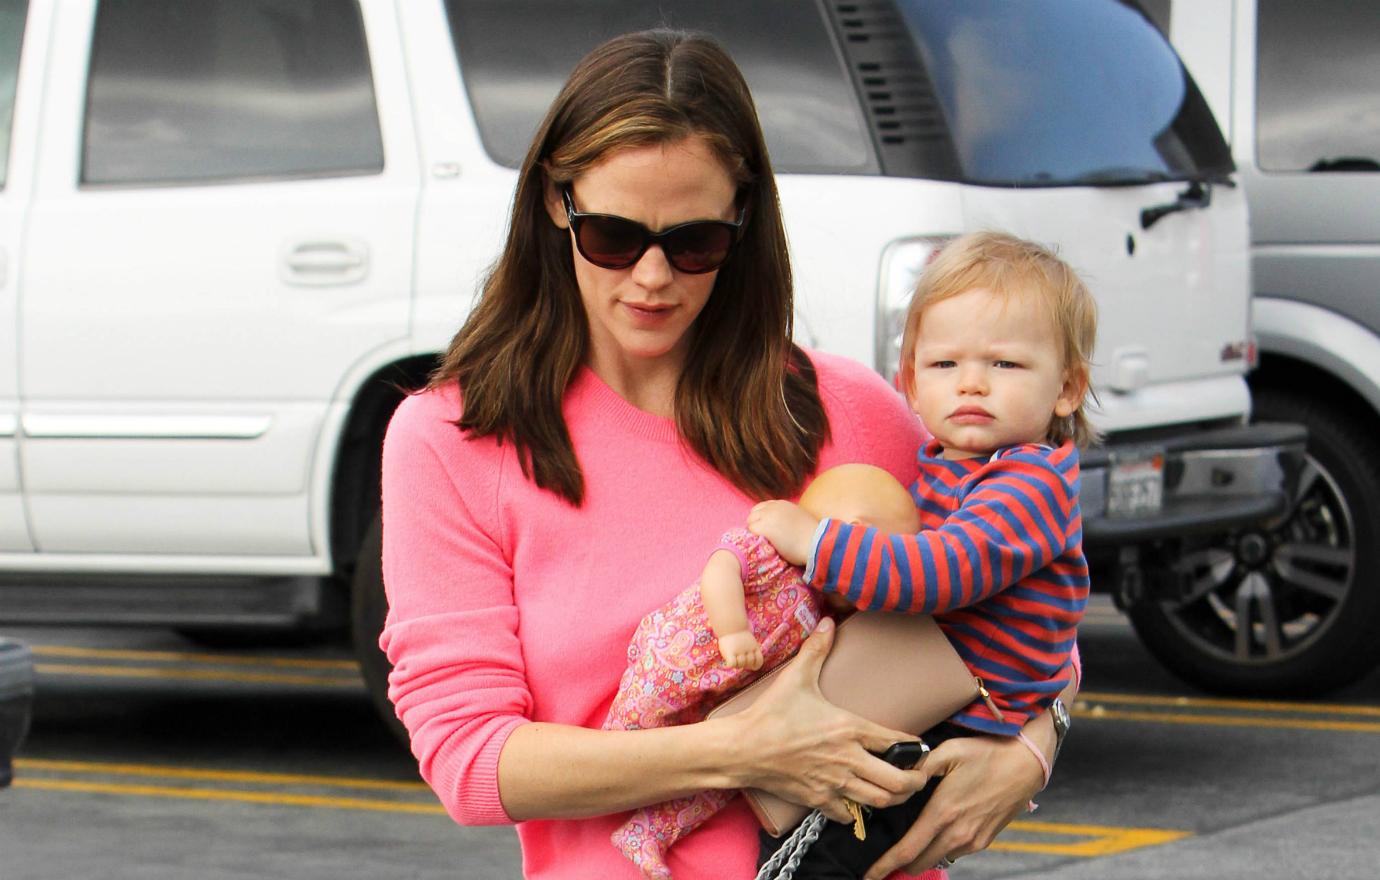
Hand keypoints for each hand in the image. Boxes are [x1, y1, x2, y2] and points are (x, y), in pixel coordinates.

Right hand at [723, 619, 927, 824]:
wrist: (743, 748)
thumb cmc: (771, 714)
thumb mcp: (797, 677)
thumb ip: (816, 649)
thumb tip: (828, 621)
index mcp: (850, 729)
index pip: (896, 743)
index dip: (914, 748)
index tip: (919, 749)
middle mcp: (848, 759)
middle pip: (898, 781)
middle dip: (914, 781)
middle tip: (917, 777)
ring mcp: (834, 783)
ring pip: (879, 801)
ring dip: (892, 798)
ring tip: (895, 791)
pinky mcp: (819, 799)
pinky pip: (849, 815)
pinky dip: (857, 812)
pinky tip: (856, 801)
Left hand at [747, 500, 819, 564]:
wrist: (817, 543)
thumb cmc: (813, 536)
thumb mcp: (800, 518)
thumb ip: (789, 517)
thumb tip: (785, 526)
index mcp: (783, 504)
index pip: (763, 507)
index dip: (762, 518)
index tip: (766, 528)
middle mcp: (774, 507)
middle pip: (754, 512)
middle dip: (756, 523)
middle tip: (761, 536)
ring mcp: (768, 516)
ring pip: (750, 521)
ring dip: (754, 530)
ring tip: (761, 541)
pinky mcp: (765, 527)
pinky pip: (751, 530)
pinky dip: (754, 537)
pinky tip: (761, 544)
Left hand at [862, 733, 1045, 879]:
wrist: (1027, 763)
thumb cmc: (987, 753)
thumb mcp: (949, 751)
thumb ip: (920, 766)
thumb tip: (899, 775)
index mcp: (943, 812)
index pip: (908, 850)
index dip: (886, 865)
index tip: (870, 874)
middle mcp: (958, 833)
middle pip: (920, 862)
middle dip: (899, 865)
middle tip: (884, 859)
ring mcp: (973, 840)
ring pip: (938, 859)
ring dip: (921, 857)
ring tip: (908, 844)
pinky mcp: (984, 840)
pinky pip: (955, 852)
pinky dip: (940, 849)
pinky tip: (935, 834)